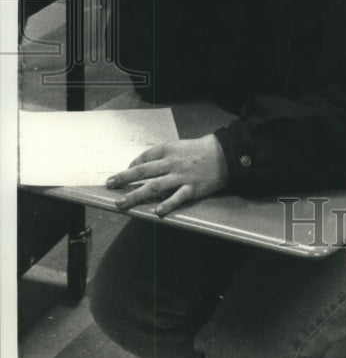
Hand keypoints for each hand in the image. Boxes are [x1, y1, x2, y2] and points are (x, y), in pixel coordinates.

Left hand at [106, 134, 229, 216]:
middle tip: (109, 184)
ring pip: (154, 186)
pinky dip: (167, 204)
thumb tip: (144, 164)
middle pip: (143, 171)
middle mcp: (171, 163)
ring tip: (121, 203)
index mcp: (168, 150)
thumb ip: (163, 155)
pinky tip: (156, 212)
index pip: (145, 158)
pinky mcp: (192, 188)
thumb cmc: (201, 150)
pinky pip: (177, 197)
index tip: (123, 173)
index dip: (131, 166)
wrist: (225, 153)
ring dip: (135, 195)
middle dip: (124, 178)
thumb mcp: (180, 146)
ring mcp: (181, 176)